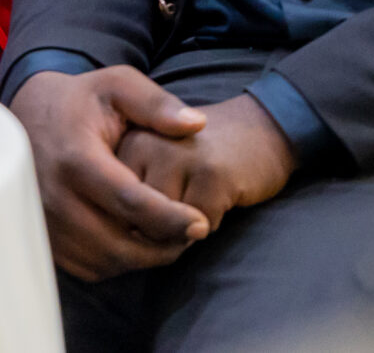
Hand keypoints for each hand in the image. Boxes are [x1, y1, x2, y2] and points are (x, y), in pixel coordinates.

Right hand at [12, 67, 210, 281]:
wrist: (28, 113)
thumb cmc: (80, 100)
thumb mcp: (117, 86)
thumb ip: (157, 104)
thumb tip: (197, 124)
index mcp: (77, 158)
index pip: (131, 203)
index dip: (171, 219)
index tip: (201, 224)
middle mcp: (55, 196)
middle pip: (118, 244)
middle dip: (163, 247)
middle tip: (190, 235)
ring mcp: (46, 221)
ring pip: (104, 262)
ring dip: (142, 258)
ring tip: (168, 239)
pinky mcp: (44, 237)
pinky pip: (87, 267)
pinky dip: (117, 263)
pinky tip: (135, 242)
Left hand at [113, 94, 294, 234]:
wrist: (260, 130)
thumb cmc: (202, 159)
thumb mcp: (157, 167)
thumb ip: (131, 198)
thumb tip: (121, 243)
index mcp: (126, 143)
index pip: (113, 208)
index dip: (137, 222)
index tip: (160, 203)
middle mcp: (145, 143)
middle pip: (136, 220)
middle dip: (161, 228)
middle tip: (186, 201)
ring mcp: (178, 156)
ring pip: (165, 226)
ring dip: (185, 228)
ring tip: (201, 197)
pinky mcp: (211, 173)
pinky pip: (199, 225)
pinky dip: (212, 222)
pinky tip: (221, 197)